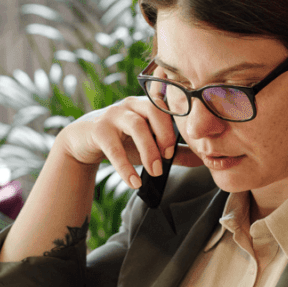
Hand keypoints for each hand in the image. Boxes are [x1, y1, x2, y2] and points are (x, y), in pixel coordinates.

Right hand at [55, 97, 201, 187]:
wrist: (84, 140)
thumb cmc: (123, 140)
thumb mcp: (150, 144)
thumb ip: (176, 151)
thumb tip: (203, 160)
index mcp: (148, 104)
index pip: (168, 107)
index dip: (176, 127)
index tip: (176, 150)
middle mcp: (132, 104)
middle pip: (154, 111)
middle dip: (165, 136)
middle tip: (167, 160)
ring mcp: (114, 114)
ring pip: (136, 126)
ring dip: (148, 151)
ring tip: (154, 172)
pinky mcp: (98, 129)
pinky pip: (114, 147)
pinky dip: (125, 167)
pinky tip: (134, 182)